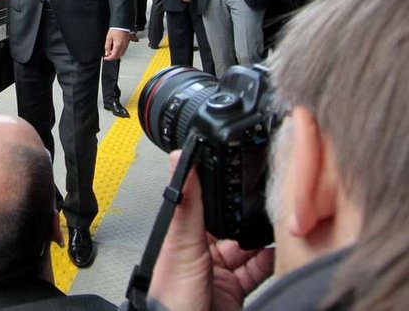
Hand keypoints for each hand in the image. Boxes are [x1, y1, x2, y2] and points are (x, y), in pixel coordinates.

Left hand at [103, 28, 129, 60]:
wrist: (122, 25)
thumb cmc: (116, 30)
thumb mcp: (108, 38)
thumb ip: (107, 46)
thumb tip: (107, 53)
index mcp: (118, 46)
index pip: (114, 56)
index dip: (109, 58)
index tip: (105, 58)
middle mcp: (123, 47)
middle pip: (118, 56)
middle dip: (112, 57)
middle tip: (108, 54)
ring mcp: (126, 45)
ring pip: (121, 54)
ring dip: (116, 54)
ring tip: (111, 50)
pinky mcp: (127, 44)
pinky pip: (123, 50)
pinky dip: (119, 51)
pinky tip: (116, 48)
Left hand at [148, 152, 273, 310]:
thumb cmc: (172, 295)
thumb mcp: (182, 242)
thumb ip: (187, 203)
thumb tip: (178, 159)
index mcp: (184, 235)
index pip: (206, 205)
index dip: (223, 191)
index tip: (241, 173)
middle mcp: (201, 252)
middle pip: (231, 226)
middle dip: (249, 215)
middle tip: (270, 199)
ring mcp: (219, 272)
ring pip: (247, 247)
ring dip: (263, 238)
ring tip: (281, 221)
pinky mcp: (234, 291)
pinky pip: (256, 271)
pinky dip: (270, 261)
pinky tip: (281, 250)